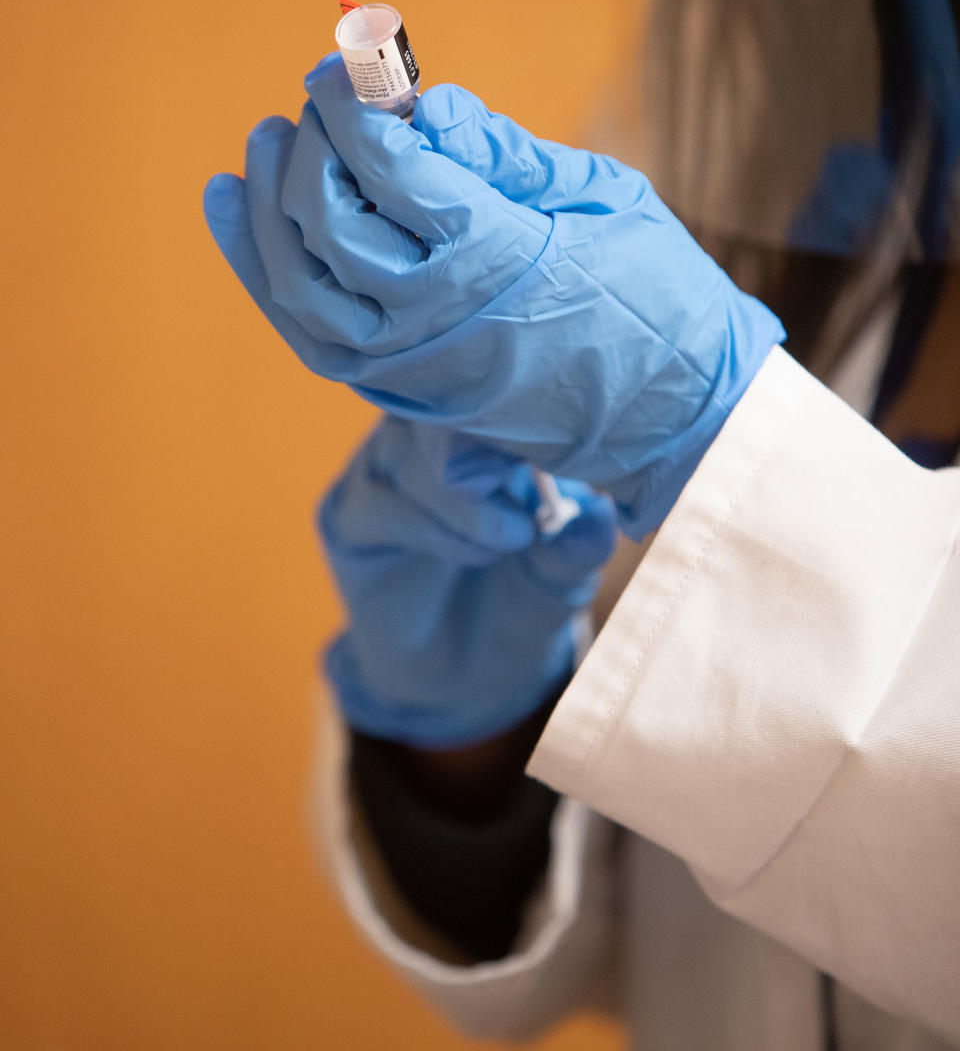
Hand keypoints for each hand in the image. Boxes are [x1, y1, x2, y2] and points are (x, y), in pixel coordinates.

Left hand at [204, 59, 782, 534]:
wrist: (677, 420)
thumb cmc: (657, 295)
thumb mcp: (599, 197)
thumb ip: (500, 150)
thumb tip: (418, 103)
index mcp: (494, 256)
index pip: (387, 164)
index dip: (351, 104)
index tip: (338, 62)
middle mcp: (433, 317)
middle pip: (327, 217)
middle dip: (310, 144)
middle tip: (316, 96)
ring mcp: (409, 366)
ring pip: (297, 282)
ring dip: (267, 206)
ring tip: (265, 143)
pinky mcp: (400, 392)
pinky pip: (307, 330)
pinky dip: (261, 269)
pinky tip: (239, 208)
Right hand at [318, 416, 616, 747]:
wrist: (469, 676)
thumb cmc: (523, 597)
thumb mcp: (565, 574)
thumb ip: (578, 544)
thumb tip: (599, 513)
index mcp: (480, 423)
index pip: (485, 379)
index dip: (515, 400)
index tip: (550, 446)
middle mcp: (424, 432)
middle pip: (436, 401)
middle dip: (482, 447)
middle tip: (523, 502)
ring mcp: (382, 469)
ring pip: (408, 449)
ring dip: (464, 501)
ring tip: (508, 542)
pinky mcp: (350, 515)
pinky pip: (380, 501)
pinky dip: (432, 527)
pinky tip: (469, 554)